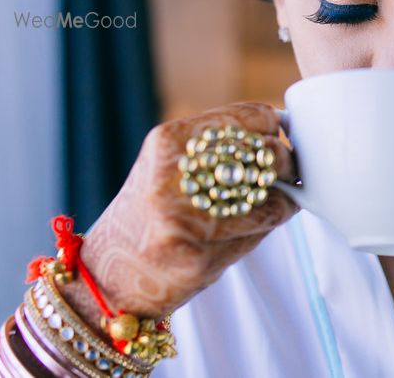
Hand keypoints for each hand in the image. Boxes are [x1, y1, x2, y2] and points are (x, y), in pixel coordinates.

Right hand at [61, 102, 299, 332]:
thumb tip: (284, 133)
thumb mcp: (172, 165)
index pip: (251, 116)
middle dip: (284, 164)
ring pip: (270, 196)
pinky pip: (259, 230)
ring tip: (270, 203)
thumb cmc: (153, 214)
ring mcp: (184, 218)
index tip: (275, 141)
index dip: (273, 129)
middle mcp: (174, 174)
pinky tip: (255, 226)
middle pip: (265, 153)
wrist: (108, 276)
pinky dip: (268, 225)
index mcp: (170, 140)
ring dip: (280, 199)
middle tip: (285, 173)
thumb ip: (220, 147)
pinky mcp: (197, 257)